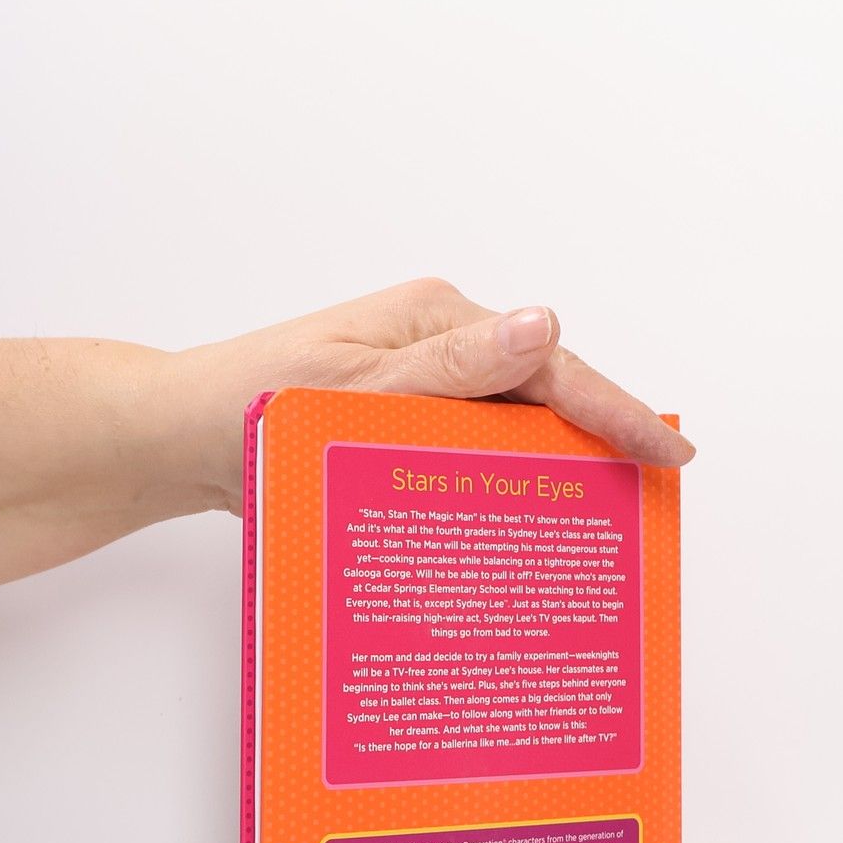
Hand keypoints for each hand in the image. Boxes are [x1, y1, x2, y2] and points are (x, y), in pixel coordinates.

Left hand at [163, 277, 694, 513]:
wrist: (175, 436)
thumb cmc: (245, 407)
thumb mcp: (349, 392)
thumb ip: (448, 370)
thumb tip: (540, 326)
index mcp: (435, 316)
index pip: (549, 361)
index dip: (615, 409)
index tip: (667, 451)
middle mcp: (438, 341)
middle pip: (544, 393)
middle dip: (600, 440)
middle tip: (652, 498)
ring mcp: (425, 380)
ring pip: (514, 425)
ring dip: (553, 468)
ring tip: (605, 523)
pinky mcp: (407, 419)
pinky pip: (477, 447)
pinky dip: (505, 482)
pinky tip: (524, 525)